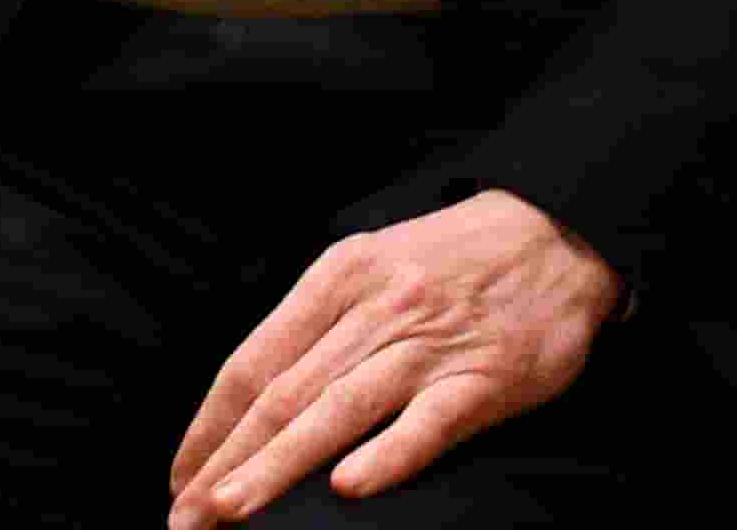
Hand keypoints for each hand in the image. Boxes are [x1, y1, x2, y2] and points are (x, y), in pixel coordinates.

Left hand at [164, 189, 616, 524]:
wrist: (558, 234)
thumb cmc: (454, 260)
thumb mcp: (374, 266)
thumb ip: (319, 327)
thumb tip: (252, 402)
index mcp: (338, 278)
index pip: (252, 362)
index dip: (208, 428)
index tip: (178, 480)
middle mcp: (373, 309)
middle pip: (281, 394)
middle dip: (223, 463)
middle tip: (185, 519)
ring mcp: (427, 346)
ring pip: (336, 411)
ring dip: (276, 466)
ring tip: (231, 510)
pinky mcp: (481, 381)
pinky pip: (425, 425)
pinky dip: (385, 456)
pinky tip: (349, 488)